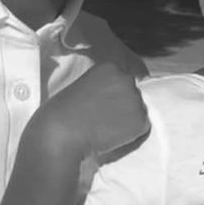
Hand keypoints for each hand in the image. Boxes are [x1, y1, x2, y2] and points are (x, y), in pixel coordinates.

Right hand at [25, 62, 148, 159]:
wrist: (62, 133)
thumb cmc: (62, 114)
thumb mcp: (82, 86)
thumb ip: (102, 86)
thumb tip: (114, 98)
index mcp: (109, 67)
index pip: (123, 79)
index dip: (114, 95)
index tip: (102, 106)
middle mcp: (126, 78)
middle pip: (133, 92)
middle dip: (124, 105)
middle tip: (105, 119)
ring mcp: (135, 98)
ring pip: (139, 110)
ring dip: (128, 120)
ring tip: (107, 129)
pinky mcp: (141, 118)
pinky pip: (142, 128)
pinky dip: (131, 135)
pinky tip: (113, 137)